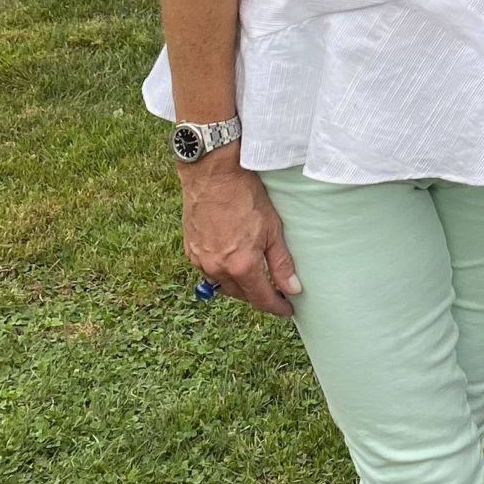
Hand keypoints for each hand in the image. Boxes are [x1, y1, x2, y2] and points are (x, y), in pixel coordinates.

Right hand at [177, 150, 301, 315]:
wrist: (212, 174)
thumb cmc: (245, 196)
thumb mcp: (273, 229)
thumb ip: (282, 263)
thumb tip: (293, 289)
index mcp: (241, 266)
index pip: (262, 299)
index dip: (277, 307)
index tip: (287, 309)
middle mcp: (218, 269)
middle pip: (242, 295)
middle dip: (258, 296)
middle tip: (274, 291)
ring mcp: (200, 261)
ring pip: (223, 285)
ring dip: (239, 285)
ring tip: (253, 277)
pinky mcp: (190, 250)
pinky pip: (208, 271)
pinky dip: (221, 272)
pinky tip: (230, 262)